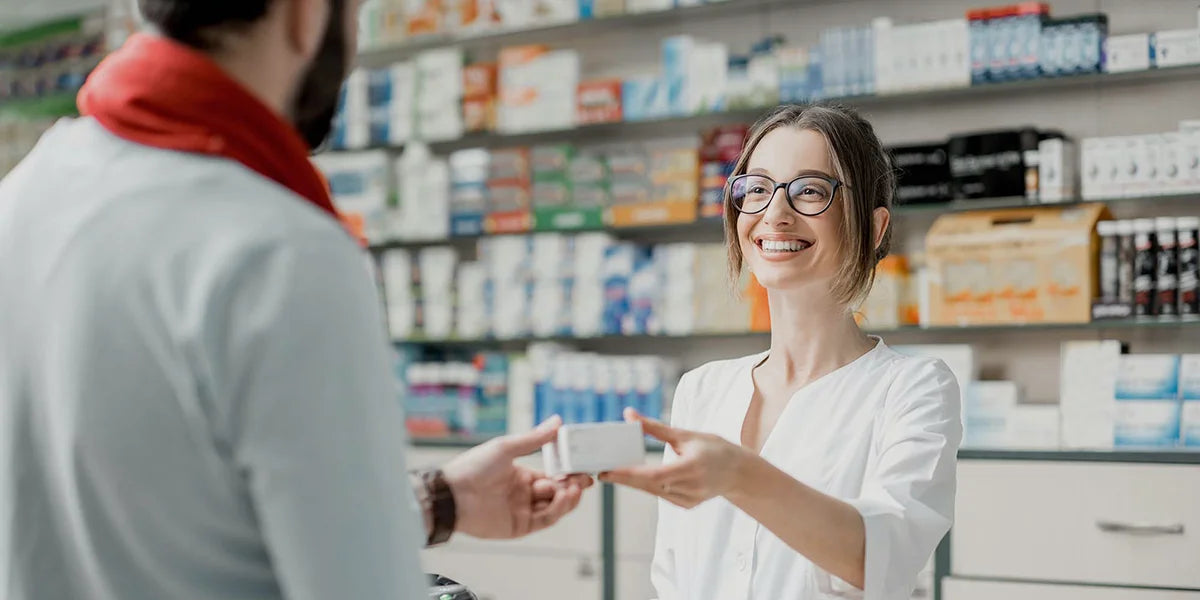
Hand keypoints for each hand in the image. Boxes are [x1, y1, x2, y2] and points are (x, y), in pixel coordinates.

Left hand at [443, 416, 593, 538]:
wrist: (453, 493)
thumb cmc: (474, 467)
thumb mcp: (507, 447)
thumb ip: (535, 438)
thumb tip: (557, 421)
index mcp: (522, 475)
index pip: (553, 475)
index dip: (568, 472)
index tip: (583, 467)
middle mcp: (524, 494)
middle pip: (557, 493)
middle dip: (572, 485)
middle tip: (585, 479)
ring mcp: (522, 511)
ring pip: (555, 507)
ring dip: (567, 498)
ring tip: (574, 488)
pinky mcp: (519, 527)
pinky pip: (545, 520)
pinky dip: (557, 509)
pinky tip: (563, 497)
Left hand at [599, 408, 750, 508]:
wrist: (739, 472)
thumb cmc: (714, 448)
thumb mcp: (685, 434)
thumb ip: (655, 428)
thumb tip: (629, 414)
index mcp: (691, 468)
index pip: (652, 475)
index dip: (628, 474)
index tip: (607, 470)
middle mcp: (690, 487)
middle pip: (647, 486)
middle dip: (622, 478)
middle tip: (600, 469)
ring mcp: (689, 499)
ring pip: (652, 492)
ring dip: (632, 482)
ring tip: (611, 471)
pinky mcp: (687, 505)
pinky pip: (660, 495)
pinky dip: (647, 486)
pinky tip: (635, 479)